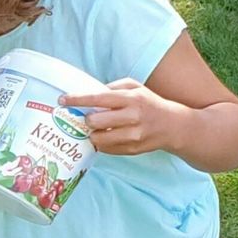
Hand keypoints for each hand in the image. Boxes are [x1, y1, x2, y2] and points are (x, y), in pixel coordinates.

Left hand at [59, 78, 183, 156]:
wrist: (174, 126)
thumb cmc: (149, 103)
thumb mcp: (135, 88)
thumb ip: (112, 88)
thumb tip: (89, 93)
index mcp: (131, 99)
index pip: (98, 98)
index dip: (78, 99)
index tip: (62, 100)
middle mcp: (133, 117)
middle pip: (95, 122)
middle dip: (87, 119)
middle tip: (89, 118)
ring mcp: (133, 136)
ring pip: (98, 138)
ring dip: (93, 134)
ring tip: (97, 128)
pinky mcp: (132, 150)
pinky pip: (106, 149)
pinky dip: (102, 143)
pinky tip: (107, 136)